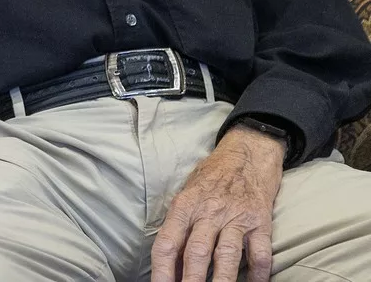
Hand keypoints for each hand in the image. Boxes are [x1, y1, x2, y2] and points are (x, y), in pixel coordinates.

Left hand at [151, 125, 285, 281]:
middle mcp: (208, 211)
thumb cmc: (212, 177)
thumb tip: (171, 263)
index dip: (162, 270)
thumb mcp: (188, 194)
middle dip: (190, 281)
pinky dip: (258, 274)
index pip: (167, 243)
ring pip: (226, 255)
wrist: (247, 152)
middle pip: (196, 253)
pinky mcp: (261, 221)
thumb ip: (180, 226)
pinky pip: (260, 253)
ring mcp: (236, 217)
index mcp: (184, 206)